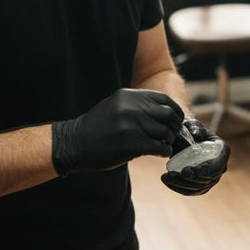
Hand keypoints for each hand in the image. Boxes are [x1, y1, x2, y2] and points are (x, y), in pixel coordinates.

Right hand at [51, 89, 183, 176]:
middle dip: (174, 127)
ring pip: (165, 132)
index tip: (175, 121)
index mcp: (129, 96)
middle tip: (170, 135)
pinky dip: (164, 151)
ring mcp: (131, 125)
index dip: (174, 112)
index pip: (164, 100)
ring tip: (162, 145)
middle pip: (168, 115)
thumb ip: (137, 105)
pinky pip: (159, 147)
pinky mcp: (131, 144)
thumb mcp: (116, 106)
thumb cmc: (97, 128)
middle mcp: (131, 108)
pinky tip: (159, 153)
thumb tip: (165, 112)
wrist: (74, 143)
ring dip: (168, 141)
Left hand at [161, 119, 230, 195]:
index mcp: (222, 151)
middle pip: (206, 180)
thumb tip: (196, 134)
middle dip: (187, 180)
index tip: (185, 170)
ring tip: (165, 177)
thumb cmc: (191, 130)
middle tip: (170, 175)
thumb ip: (194, 127)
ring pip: (198, 188)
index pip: (216, 167)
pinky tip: (167, 181)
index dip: (202, 172)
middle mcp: (221, 167)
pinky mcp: (201, 186)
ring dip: (180, 185)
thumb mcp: (193, 125)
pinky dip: (178, 188)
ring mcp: (212, 179)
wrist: (186, 139)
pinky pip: (191, 191)